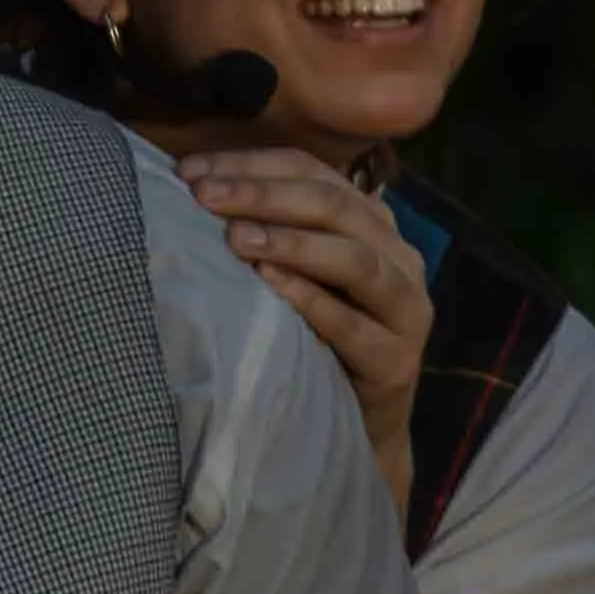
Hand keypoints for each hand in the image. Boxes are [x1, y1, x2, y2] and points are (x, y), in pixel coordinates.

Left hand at [173, 147, 432, 493]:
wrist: (354, 428)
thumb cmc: (311, 340)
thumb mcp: (291, 276)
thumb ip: (266, 230)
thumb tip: (192, 183)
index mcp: (374, 226)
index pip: (316, 174)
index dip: (254, 165)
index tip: (189, 170)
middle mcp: (399, 259)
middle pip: (335, 207)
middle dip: (264, 195)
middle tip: (205, 196)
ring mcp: (406, 310)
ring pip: (354, 259)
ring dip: (291, 243)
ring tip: (235, 238)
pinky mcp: (397, 361)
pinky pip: (353, 325)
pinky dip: (311, 301)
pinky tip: (269, 285)